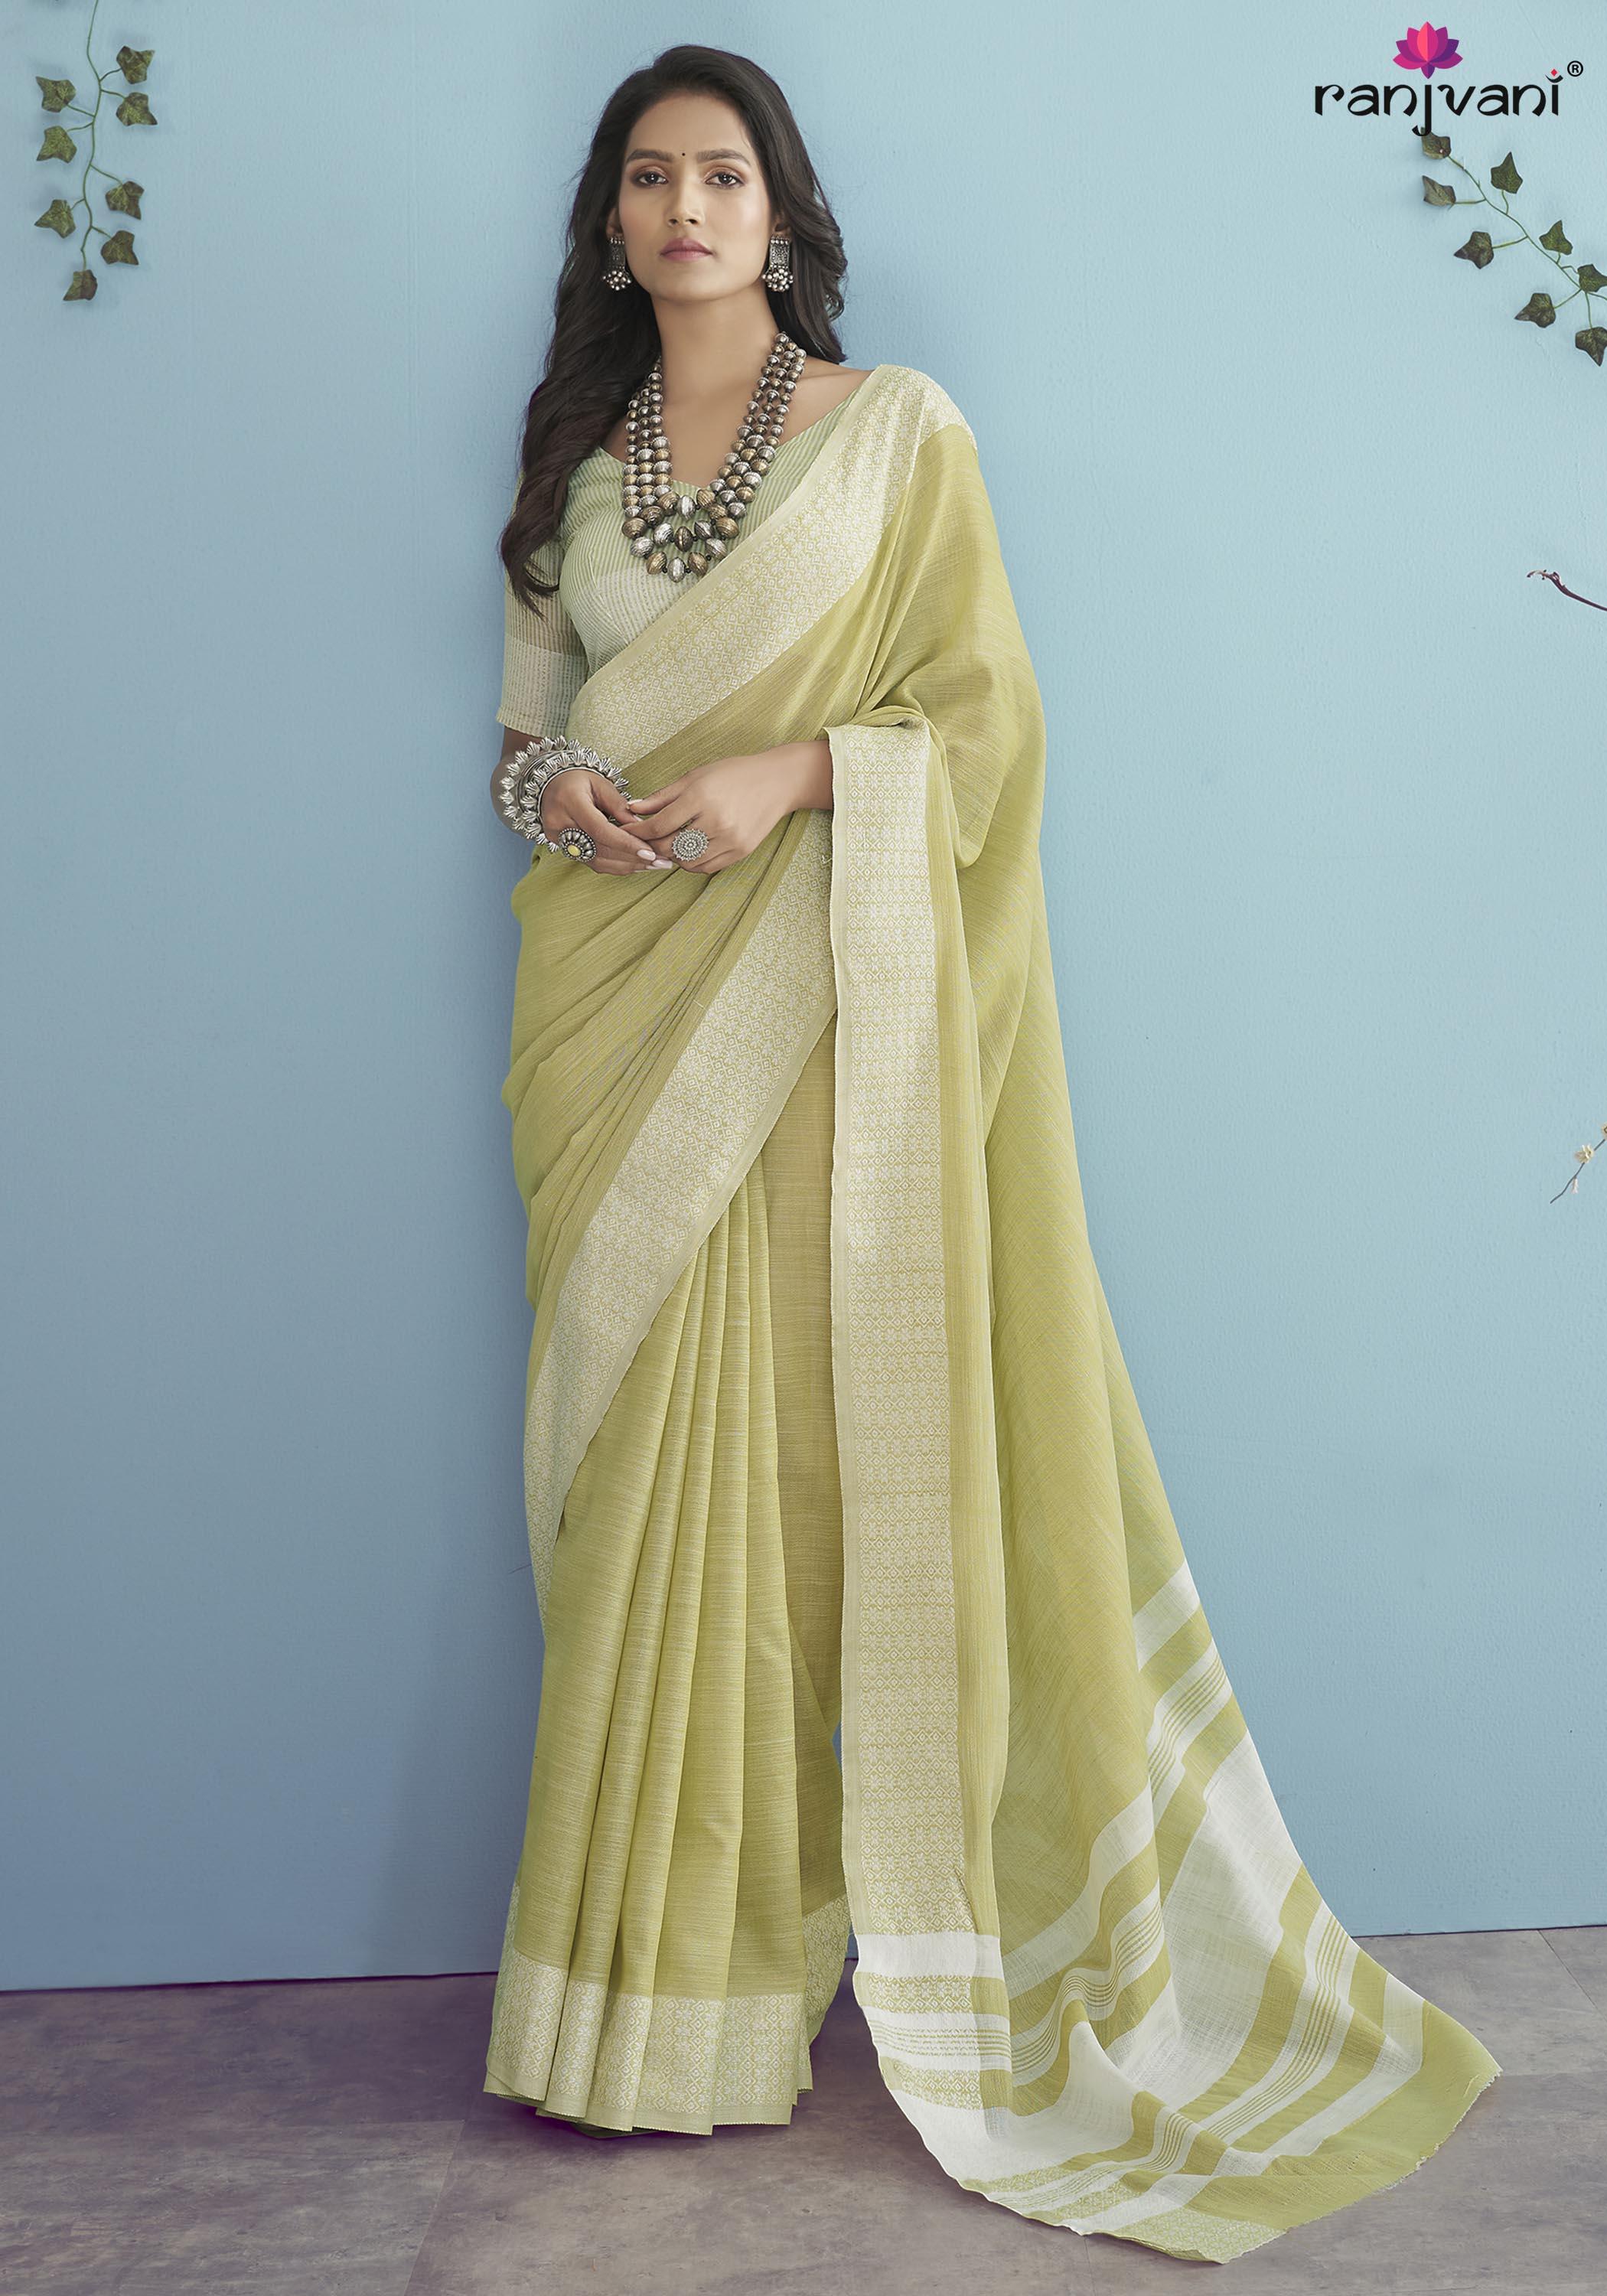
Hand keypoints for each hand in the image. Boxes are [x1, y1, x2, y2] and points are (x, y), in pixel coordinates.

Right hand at [536, 767, 674, 874]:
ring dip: (627, 866)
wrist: (548, 784)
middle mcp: (560, 824)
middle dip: (632, 859)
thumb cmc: (576, 779)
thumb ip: (620, 806)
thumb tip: (642, 827)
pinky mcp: (562, 849)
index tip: (650, 852)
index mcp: (569, 802)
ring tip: (653, 866)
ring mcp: (558, 839)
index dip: (626, 844)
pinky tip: (635, 865)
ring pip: (596, 861)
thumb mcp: (600, 783)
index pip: (600, 830)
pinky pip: (591, 862)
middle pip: (600, 850)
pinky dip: (615, 865)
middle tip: (660, 862)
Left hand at [624, 750, 800, 875]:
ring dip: (672, 856)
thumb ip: (663, 796)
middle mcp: (716, 821)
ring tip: (667, 845)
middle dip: (652, 845)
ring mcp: (730, 839)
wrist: (776, 782)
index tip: (628, 830)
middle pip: (670, 847)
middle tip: (644, 841)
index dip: (639, 831)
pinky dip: (691, 863)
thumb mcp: (695, 776)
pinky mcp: (741, 852)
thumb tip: (633, 809)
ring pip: (687, 861)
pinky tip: (688, 851)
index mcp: (701, 797)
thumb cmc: (733, 774)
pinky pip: (706, 867)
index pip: (659, 825)